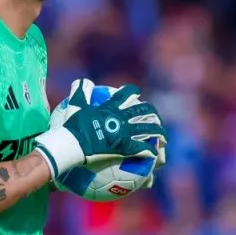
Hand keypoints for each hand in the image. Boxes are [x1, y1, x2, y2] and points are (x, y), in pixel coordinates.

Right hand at [34, 80, 164, 178]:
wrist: (73, 143)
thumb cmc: (74, 126)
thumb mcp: (76, 105)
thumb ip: (80, 91)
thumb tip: (83, 80)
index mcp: (111, 107)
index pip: (125, 94)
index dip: (132, 92)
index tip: (136, 93)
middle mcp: (121, 118)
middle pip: (143, 111)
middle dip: (151, 112)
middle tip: (154, 116)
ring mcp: (124, 133)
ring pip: (147, 129)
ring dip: (157, 131)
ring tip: (162, 135)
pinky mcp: (124, 147)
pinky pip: (141, 149)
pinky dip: (149, 151)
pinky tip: (154, 154)